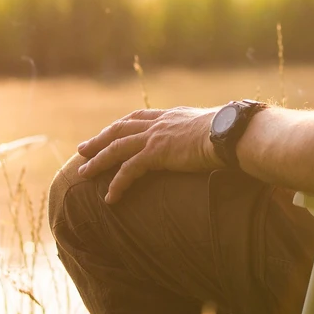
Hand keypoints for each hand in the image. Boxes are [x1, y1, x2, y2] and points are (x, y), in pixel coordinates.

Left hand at [76, 106, 223, 203]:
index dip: (121, 125)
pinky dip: (117, 184)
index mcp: (171, 116)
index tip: (108, 132)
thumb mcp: (215, 128)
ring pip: (117, 148)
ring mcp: (156, 137)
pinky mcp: (156, 153)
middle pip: (120, 129)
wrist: (231, 133)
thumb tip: (216, 140)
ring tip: (83, 173)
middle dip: (99, 139)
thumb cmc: (231, 133)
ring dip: (98, 161)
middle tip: (82, 149)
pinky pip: (129, 170)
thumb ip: (206, 133)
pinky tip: (110, 198)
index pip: (139, 118)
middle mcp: (159, 123)